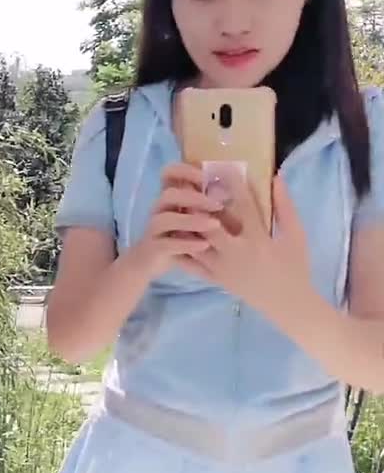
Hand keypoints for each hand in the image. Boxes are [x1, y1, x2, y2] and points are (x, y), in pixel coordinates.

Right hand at [136, 163, 223, 279]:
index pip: (169, 173)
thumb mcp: (193, 218)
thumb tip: (236, 185)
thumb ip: (206, 202)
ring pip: (166, 219)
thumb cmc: (177, 237)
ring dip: (192, 220)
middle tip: (218, 205)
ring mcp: (154, 229)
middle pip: (169, 194)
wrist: (149, 264)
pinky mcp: (153, 248)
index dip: (185, 170)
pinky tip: (205, 245)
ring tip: (215, 225)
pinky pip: (167, 244)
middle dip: (195, 197)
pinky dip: (186, 243)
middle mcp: (158, 209)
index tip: (207, 177)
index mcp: (169, 197)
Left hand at [174, 168, 312, 316]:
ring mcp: (222, 269)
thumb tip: (276, 177)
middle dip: (199, 204)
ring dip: (186, 223)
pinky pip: (191, 264)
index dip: (233, 185)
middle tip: (192, 185)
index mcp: (258, 241)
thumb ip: (285, 207)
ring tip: (179, 204)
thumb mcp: (297, 236)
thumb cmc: (296, 267)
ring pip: (195, 243)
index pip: (242, 207)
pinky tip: (175, 231)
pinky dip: (181, 247)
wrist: (287, 304)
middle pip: (209, 224)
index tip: (224, 167)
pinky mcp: (215, 280)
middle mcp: (236, 254)